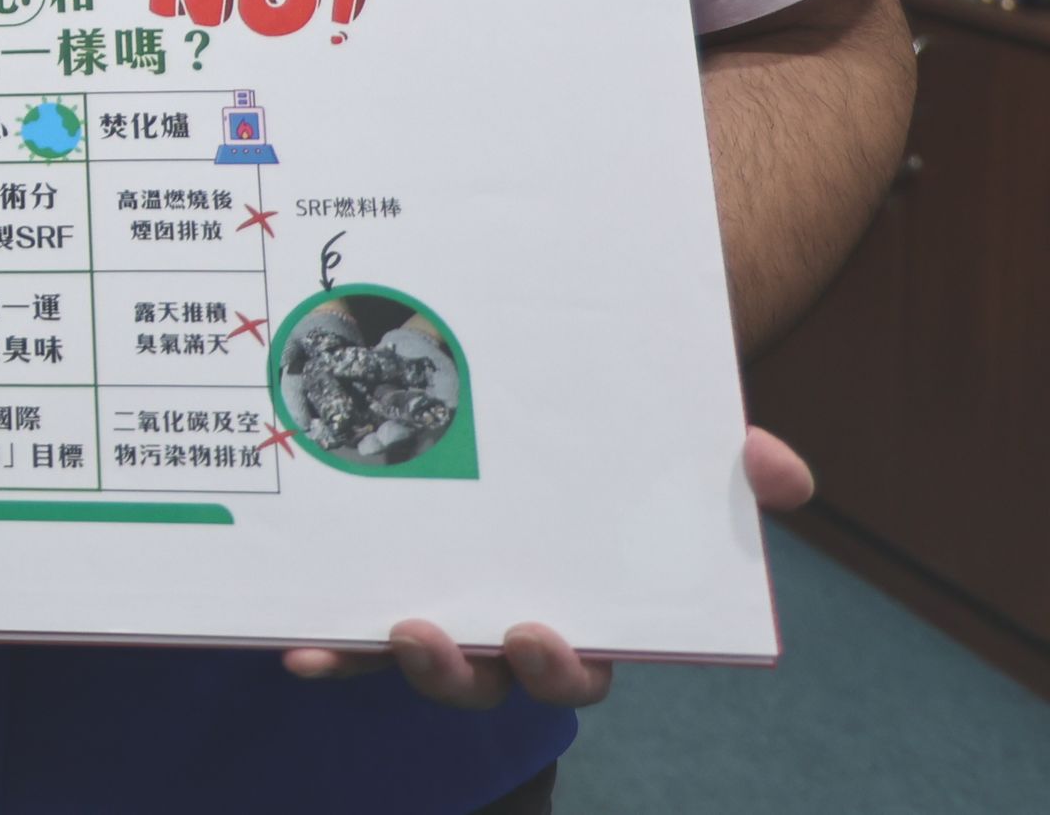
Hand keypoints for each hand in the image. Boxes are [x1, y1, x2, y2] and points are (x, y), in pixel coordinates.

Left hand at [279, 427, 814, 708]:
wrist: (529, 397)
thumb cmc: (609, 449)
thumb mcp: (665, 448)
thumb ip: (727, 462)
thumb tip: (784, 475)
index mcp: (576, 611)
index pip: (579, 668)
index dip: (560, 670)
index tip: (536, 637)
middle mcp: (501, 625)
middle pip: (488, 683)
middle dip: (468, 675)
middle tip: (453, 635)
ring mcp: (438, 611)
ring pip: (417, 666)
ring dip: (397, 663)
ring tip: (391, 627)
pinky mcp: (375, 591)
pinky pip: (348, 635)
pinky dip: (327, 647)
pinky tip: (295, 644)